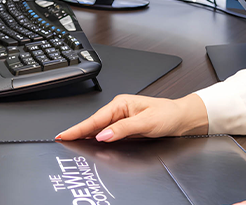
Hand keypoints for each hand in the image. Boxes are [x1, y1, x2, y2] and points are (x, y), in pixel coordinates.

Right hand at [56, 93, 208, 141]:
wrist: (183, 119)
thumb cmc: (168, 115)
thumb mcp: (146, 122)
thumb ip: (123, 129)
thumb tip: (103, 135)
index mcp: (121, 103)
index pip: (95, 119)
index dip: (78, 128)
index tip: (64, 134)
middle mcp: (120, 110)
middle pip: (94, 124)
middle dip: (78, 132)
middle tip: (62, 140)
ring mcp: (122, 118)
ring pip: (99, 129)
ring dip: (87, 135)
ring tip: (71, 142)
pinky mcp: (126, 127)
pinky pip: (108, 133)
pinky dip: (97, 138)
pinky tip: (92, 143)